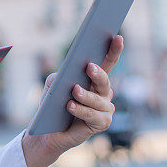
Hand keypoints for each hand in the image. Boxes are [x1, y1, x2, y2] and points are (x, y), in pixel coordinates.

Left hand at [25, 35, 123, 159]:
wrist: (49, 130)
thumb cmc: (54, 103)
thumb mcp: (54, 84)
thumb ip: (61, 76)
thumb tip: (68, 76)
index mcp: (95, 79)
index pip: (107, 62)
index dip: (113, 50)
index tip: (117, 36)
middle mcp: (104, 93)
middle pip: (104, 81)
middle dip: (97, 73)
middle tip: (89, 66)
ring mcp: (105, 109)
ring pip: (98, 99)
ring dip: (85, 95)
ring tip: (74, 90)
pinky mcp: (101, 123)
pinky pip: (92, 116)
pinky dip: (80, 110)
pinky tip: (70, 105)